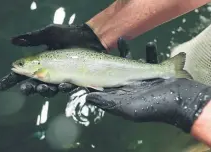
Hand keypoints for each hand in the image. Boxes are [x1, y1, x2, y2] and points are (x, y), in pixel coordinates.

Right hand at [0, 23, 104, 96]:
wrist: (90, 37)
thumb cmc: (70, 34)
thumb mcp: (50, 34)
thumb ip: (34, 39)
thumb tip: (13, 41)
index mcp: (42, 62)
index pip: (24, 72)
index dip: (13, 79)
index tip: (2, 85)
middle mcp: (50, 71)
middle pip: (36, 85)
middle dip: (30, 89)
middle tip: (26, 89)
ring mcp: (62, 77)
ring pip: (50, 90)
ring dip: (45, 91)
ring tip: (43, 88)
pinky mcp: (74, 80)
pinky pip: (67, 87)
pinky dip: (64, 87)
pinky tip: (63, 85)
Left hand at [83, 44, 210, 132]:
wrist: (180, 102)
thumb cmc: (151, 106)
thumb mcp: (126, 108)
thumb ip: (106, 102)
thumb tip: (86, 97)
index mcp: (121, 94)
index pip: (105, 84)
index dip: (97, 75)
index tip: (88, 65)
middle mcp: (130, 85)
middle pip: (116, 70)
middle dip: (109, 60)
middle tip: (101, 50)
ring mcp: (142, 78)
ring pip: (132, 62)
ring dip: (128, 51)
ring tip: (123, 40)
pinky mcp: (154, 73)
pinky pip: (150, 60)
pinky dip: (150, 52)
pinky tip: (150, 44)